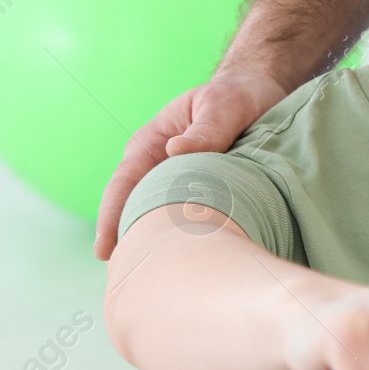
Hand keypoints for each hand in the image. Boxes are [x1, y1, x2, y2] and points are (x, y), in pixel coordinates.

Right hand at [94, 71, 289, 260]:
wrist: (260, 91)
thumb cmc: (237, 95)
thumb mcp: (224, 105)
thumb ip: (207, 128)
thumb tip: (175, 151)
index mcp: (151, 143)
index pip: (124, 183)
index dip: (113, 217)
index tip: (106, 249)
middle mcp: (158, 165)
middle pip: (137, 209)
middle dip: (132, 241)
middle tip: (131, 278)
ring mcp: (178, 181)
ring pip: (163, 217)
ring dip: (160, 242)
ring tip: (156, 278)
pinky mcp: (203, 191)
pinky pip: (190, 217)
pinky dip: (187, 237)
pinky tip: (191, 261)